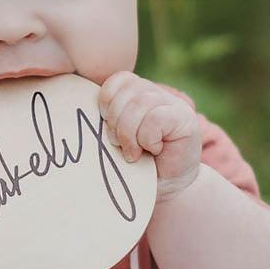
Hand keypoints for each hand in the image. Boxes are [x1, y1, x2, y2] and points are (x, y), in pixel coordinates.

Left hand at [98, 71, 201, 203]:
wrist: (169, 188)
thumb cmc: (137, 166)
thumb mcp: (116, 141)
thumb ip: (106, 122)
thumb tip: (84, 115)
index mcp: (138, 94)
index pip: (117, 80)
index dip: (106, 102)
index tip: (106, 128)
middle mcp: (157, 94)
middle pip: (128, 90)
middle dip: (115, 122)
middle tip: (118, 146)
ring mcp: (173, 104)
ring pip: (141, 103)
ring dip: (130, 133)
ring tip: (133, 153)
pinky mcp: (185, 119)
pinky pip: (156, 118)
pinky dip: (147, 138)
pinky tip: (153, 150)